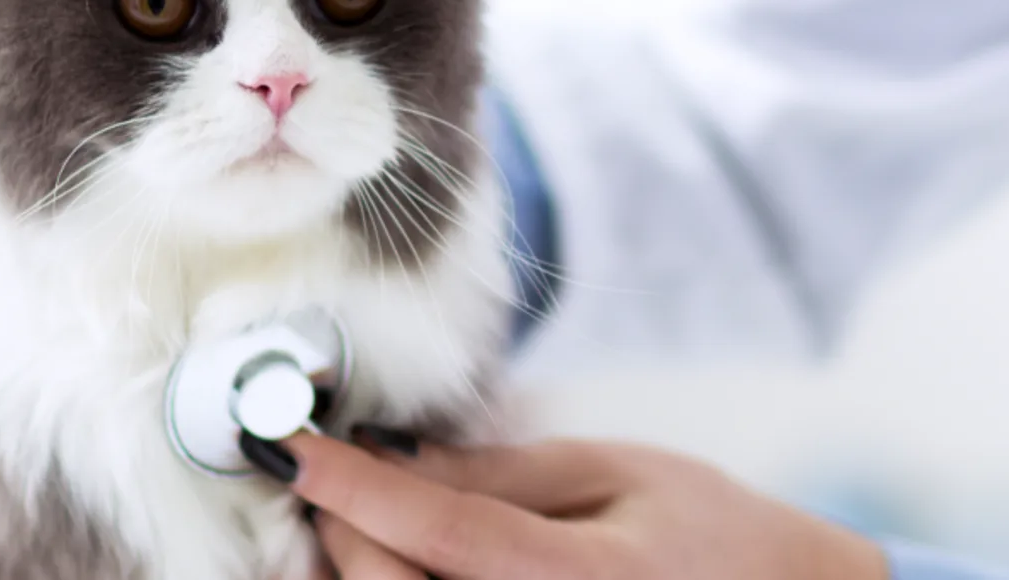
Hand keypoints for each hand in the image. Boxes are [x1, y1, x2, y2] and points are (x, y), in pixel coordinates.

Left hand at [287, 432, 886, 579]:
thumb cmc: (716, 535)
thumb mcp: (617, 474)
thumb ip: (501, 475)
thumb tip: (395, 460)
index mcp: (578, 579)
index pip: (434, 531)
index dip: (348, 485)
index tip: (292, 443)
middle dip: (341, 538)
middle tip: (321, 483)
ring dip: (361, 579)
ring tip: (349, 530)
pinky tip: (390, 568)